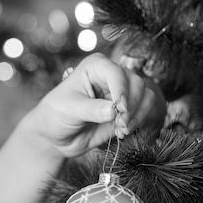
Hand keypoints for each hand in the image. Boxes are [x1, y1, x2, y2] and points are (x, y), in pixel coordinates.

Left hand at [21, 53, 158, 159]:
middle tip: (120, 124)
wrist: (56, 136)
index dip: (122, 91)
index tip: (120, 110)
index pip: (117, 73)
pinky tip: (123, 132)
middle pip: (137, 83)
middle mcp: (112, 76)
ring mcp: (121, 93)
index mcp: (96, 67)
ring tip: (122, 129)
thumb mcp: (69, 110)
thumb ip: (91, 109)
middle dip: (131, 106)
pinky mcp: (126, 109)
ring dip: (138, 115)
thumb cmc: (56, 115)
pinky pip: (145, 111)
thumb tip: (113, 111)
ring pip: (145, 96)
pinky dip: (138, 122)